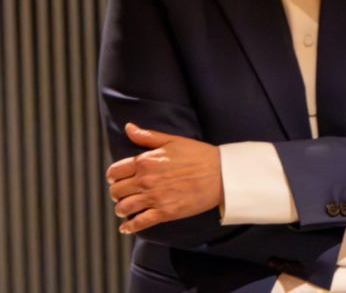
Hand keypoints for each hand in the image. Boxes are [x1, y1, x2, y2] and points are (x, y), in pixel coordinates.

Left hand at [106, 123, 222, 234]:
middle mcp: (146, 180)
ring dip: (121, 210)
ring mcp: (155, 197)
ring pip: (123, 208)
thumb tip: (129, 127)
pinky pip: (139, 223)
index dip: (113, 177)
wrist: (221, 174)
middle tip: (122, 195)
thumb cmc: (199, 155)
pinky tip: (126, 228)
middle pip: (116, 191)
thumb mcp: (173, 140)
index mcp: (146, 161)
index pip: (114, 172)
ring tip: (124, 210)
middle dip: (116, 193)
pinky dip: (129, 227)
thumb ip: (148, 136)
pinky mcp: (165, 212)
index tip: (117, 180)